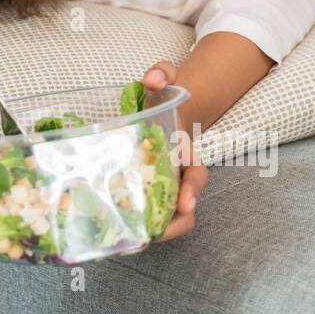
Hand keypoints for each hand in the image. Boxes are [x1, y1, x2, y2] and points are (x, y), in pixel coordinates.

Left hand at [141, 60, 208, 243]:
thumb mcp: (167, 76)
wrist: (163, 105)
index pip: (196, 176)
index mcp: (187, 152)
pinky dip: (137, 223)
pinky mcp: (146, 189)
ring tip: (131, 240)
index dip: (192, 191)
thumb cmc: (163, 94)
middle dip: (175, 224)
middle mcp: (178, 174)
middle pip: (185, 209)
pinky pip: (146, 211)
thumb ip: (163, 73)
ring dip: (154, 230)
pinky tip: (118, 232)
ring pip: (167, 217)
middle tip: (155, 233)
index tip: (186, 203)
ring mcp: (163, 185)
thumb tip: (153, 80)